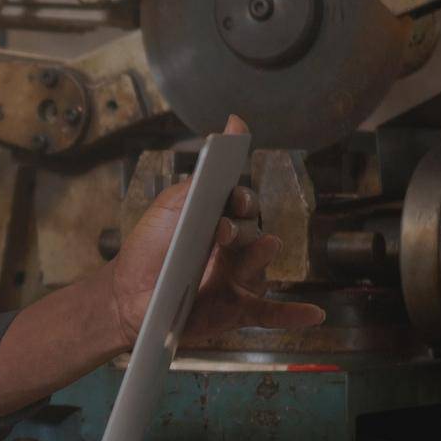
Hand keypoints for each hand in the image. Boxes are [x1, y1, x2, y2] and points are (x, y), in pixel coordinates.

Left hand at [105, 115, 325, 347]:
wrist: (125, 296)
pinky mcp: (236, 310)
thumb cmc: (147, 251)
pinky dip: (294, 314)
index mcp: (218, 223)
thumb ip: (201, 178)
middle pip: (253, 233)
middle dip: (242, 230)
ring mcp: (237, 281)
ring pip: (261, 267)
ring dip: (262, 256)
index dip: (242, 200)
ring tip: (262, 247)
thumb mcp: (169, 208)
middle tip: (222, 232)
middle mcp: (234, 251)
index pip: (243, 206)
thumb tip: (233, 125)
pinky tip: (315, 314)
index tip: (234, 198)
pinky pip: (271, 313)